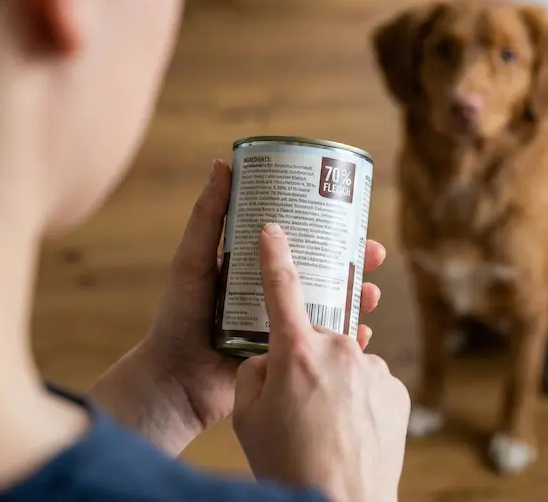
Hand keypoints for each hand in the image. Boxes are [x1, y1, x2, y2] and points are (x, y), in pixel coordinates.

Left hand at [102, 160, 385, 452]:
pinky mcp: (288, 359)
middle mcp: (274, 297)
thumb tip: (222, 164)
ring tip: (371, 294)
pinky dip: (346, 340)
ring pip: (331, 309)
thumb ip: (207, 219)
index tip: (354, 219)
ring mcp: (283, 329)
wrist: (173, 383)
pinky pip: (323, 348)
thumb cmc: (177, 318)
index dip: (330, 231)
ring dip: (357, 300)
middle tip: (375, 256)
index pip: (301, 245)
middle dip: (354, 265)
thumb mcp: (192, 262)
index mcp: (256, 271)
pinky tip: (362, 334)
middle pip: (325, 274)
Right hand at [232, 224, 409, 501]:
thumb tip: (272, 357)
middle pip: (316, 337)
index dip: (274, 254)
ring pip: (345, 362)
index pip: (281, 288)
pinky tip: (349, 430)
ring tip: (323, 426)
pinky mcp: (396, 389)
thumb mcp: (248, 416)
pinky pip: (369, 381)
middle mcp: (340, 350)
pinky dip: (357, 398)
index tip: (274, 227)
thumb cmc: (288, 462)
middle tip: (296, 402)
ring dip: (333, 382)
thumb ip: (255, 371)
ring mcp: (374, 368)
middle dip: (304, 358)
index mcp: (297, 352)